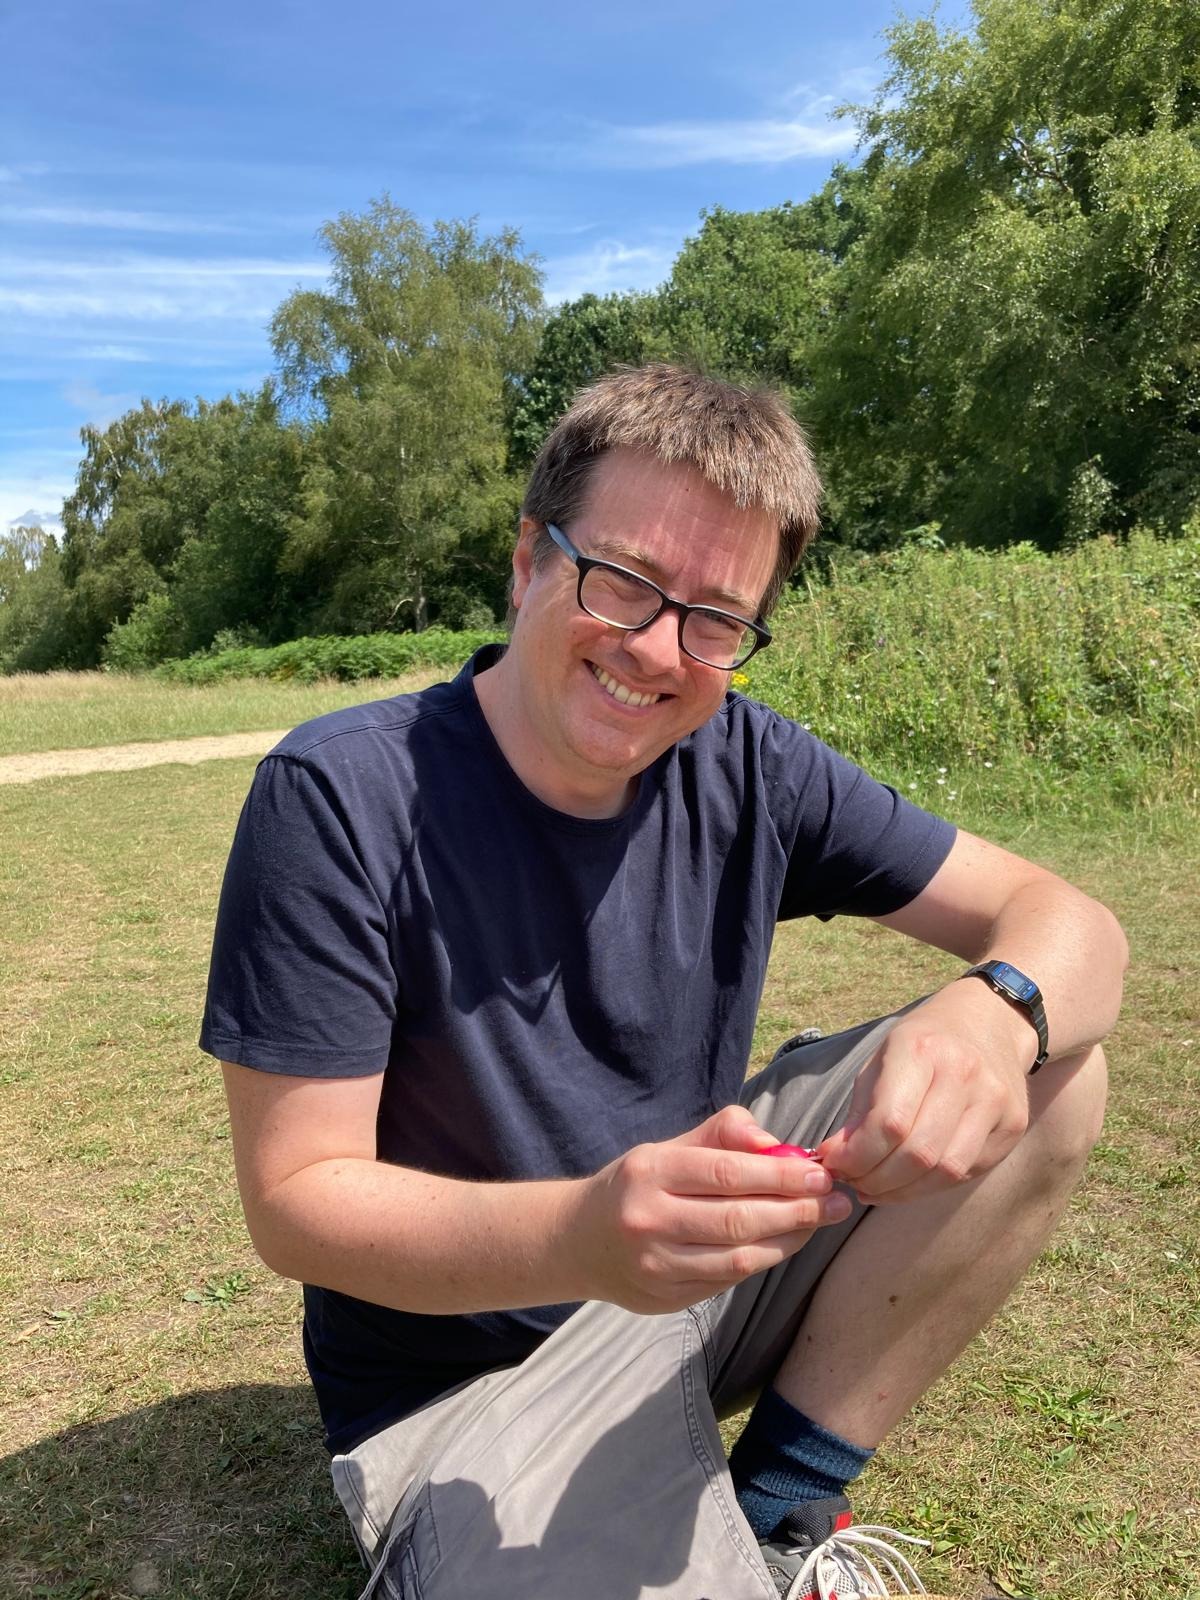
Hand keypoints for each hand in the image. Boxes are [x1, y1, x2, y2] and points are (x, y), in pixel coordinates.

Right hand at [572, 1105, 853, 1313]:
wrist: (580, 1242)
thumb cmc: (639, 1185)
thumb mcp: (668, 1147)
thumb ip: (722, 1134)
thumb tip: (776, 1143)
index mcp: (651, 1171)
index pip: (727, 1172)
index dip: (781, 1175)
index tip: (821, 1173)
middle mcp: (649, 1219)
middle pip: (738, 1219)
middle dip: (797, 1210)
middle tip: (837, 1202)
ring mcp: (656, 1265)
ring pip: (738, 1257)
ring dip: (788, 1240)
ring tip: (819, 1222)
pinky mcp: (665, 1298)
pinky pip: (727, 1280)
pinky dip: (763, 1260)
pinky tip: (785, 1244)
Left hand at [815, 983, 1032, 1203]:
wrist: (990, 1022)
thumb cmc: (924, 1043)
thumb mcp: (882, 1060)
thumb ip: (860, 1112)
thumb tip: (836, 1160)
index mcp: (922, 1050)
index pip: (889, 1123)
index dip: (857, 1156)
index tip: (834, 1165)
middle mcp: (964, 1074)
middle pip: (918, 1153)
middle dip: (877, 1179)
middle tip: (854, 1182)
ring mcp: (994, 1101)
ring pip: (945, 1171)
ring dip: (903, 1191)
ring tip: (877, 1189)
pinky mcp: (1012, 1126)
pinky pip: (966, 1171)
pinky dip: (931, 1186)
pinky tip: (909, 1182)